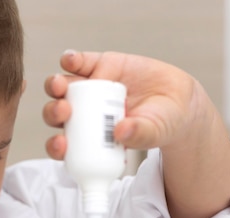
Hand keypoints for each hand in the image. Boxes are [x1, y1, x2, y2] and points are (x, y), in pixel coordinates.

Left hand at [42, 50, 213, 159]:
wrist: (176, 99)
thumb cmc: (159, 125)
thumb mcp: (153, 134)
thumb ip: (139, 135)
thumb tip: (121, 132)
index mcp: (89, 138)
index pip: (63, 145)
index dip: (56, 146)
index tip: (61, 146)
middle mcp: (83, 113)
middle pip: (56, 113)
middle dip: (54, 112)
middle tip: (64, 111)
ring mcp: (89, 88)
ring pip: (62, 87)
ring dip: (55, 86)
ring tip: (60, 85)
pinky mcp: (99, 65)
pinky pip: (79, 62)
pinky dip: (71, 60)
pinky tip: (71, 60)